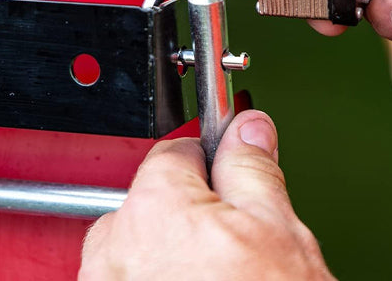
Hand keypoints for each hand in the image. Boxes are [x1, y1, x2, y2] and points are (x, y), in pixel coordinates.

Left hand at [79, 110, 333, 280]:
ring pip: (144, 241)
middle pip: (156, 197)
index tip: (228, 172)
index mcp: (156, 205)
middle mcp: (114, 246)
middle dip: (194, 209)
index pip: (178, 149)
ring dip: (174, 249)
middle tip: (233, 242)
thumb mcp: (277, 232)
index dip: (213, 160)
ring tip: (216, 278)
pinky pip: (131, 276)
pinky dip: (157, 279)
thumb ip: (254, 167)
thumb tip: (250, 126)